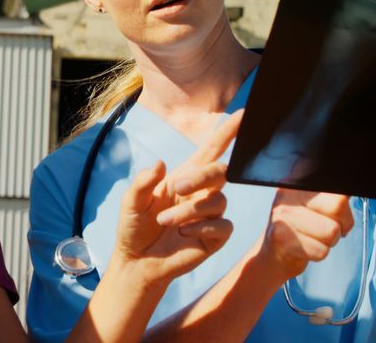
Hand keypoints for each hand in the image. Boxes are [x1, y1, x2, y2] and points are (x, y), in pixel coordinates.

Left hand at [110, 112, 240, 286]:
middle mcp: (201, 192)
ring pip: (217, 200)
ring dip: (189, 210)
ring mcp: (210, 214)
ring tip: (165, 222)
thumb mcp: (131, 201)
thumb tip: (160, 163)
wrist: (138, 261)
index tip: (243, 114)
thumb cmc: (134, 227)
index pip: (211, 150)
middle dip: (201, 176)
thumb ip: (143, 181)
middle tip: (177, 188)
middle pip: (220, 171)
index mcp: (183, 177)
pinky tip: (184, 234)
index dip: (227, 133)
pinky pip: (223, 225)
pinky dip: (203, 227)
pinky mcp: (216, 236)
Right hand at [254, 189, 353, 281]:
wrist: (275, 254)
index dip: (343, 206)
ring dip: (329, 242)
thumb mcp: (314, 205)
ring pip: (332, 231)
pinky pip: (321, 251)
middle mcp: (287, 194)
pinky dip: (318, 254)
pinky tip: (304, 249)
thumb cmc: (302, 229)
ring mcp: (282, 215)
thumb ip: (333, 196)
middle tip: (325, 228)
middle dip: (341, 224)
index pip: (336, 188)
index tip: (334, 214)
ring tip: (313, 239)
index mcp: (298, 182)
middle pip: (337, 206)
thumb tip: (351, 191)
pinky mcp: (280, 237)